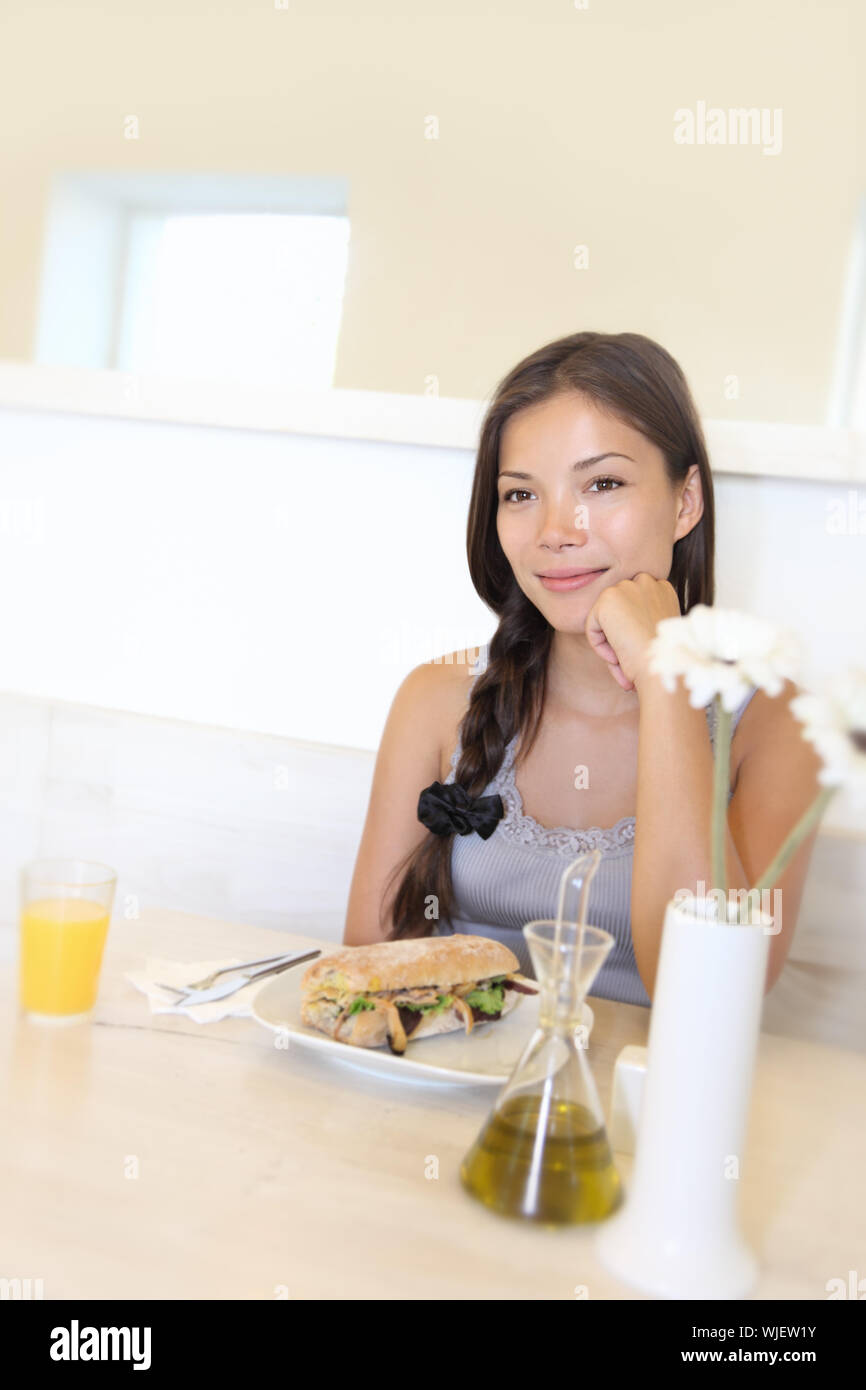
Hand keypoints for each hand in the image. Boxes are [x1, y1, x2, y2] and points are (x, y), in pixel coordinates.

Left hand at [584, 573, 680, 691]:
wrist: (663, 665)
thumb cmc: (664, 659)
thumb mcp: (656, 634)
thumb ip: (639, 623)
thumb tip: (621, 631)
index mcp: (662, 589)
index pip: (634, 606)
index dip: (633, 632)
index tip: (639, 652)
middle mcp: (646, 581)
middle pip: (618, 610)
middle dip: (619, 635)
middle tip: (629, 659)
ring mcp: (627, 587)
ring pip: (605, 618)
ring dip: (611, 641)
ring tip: (623, 661)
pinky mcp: (608, 598)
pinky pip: (593, 626)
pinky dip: (599, 646)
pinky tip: (616, 657)